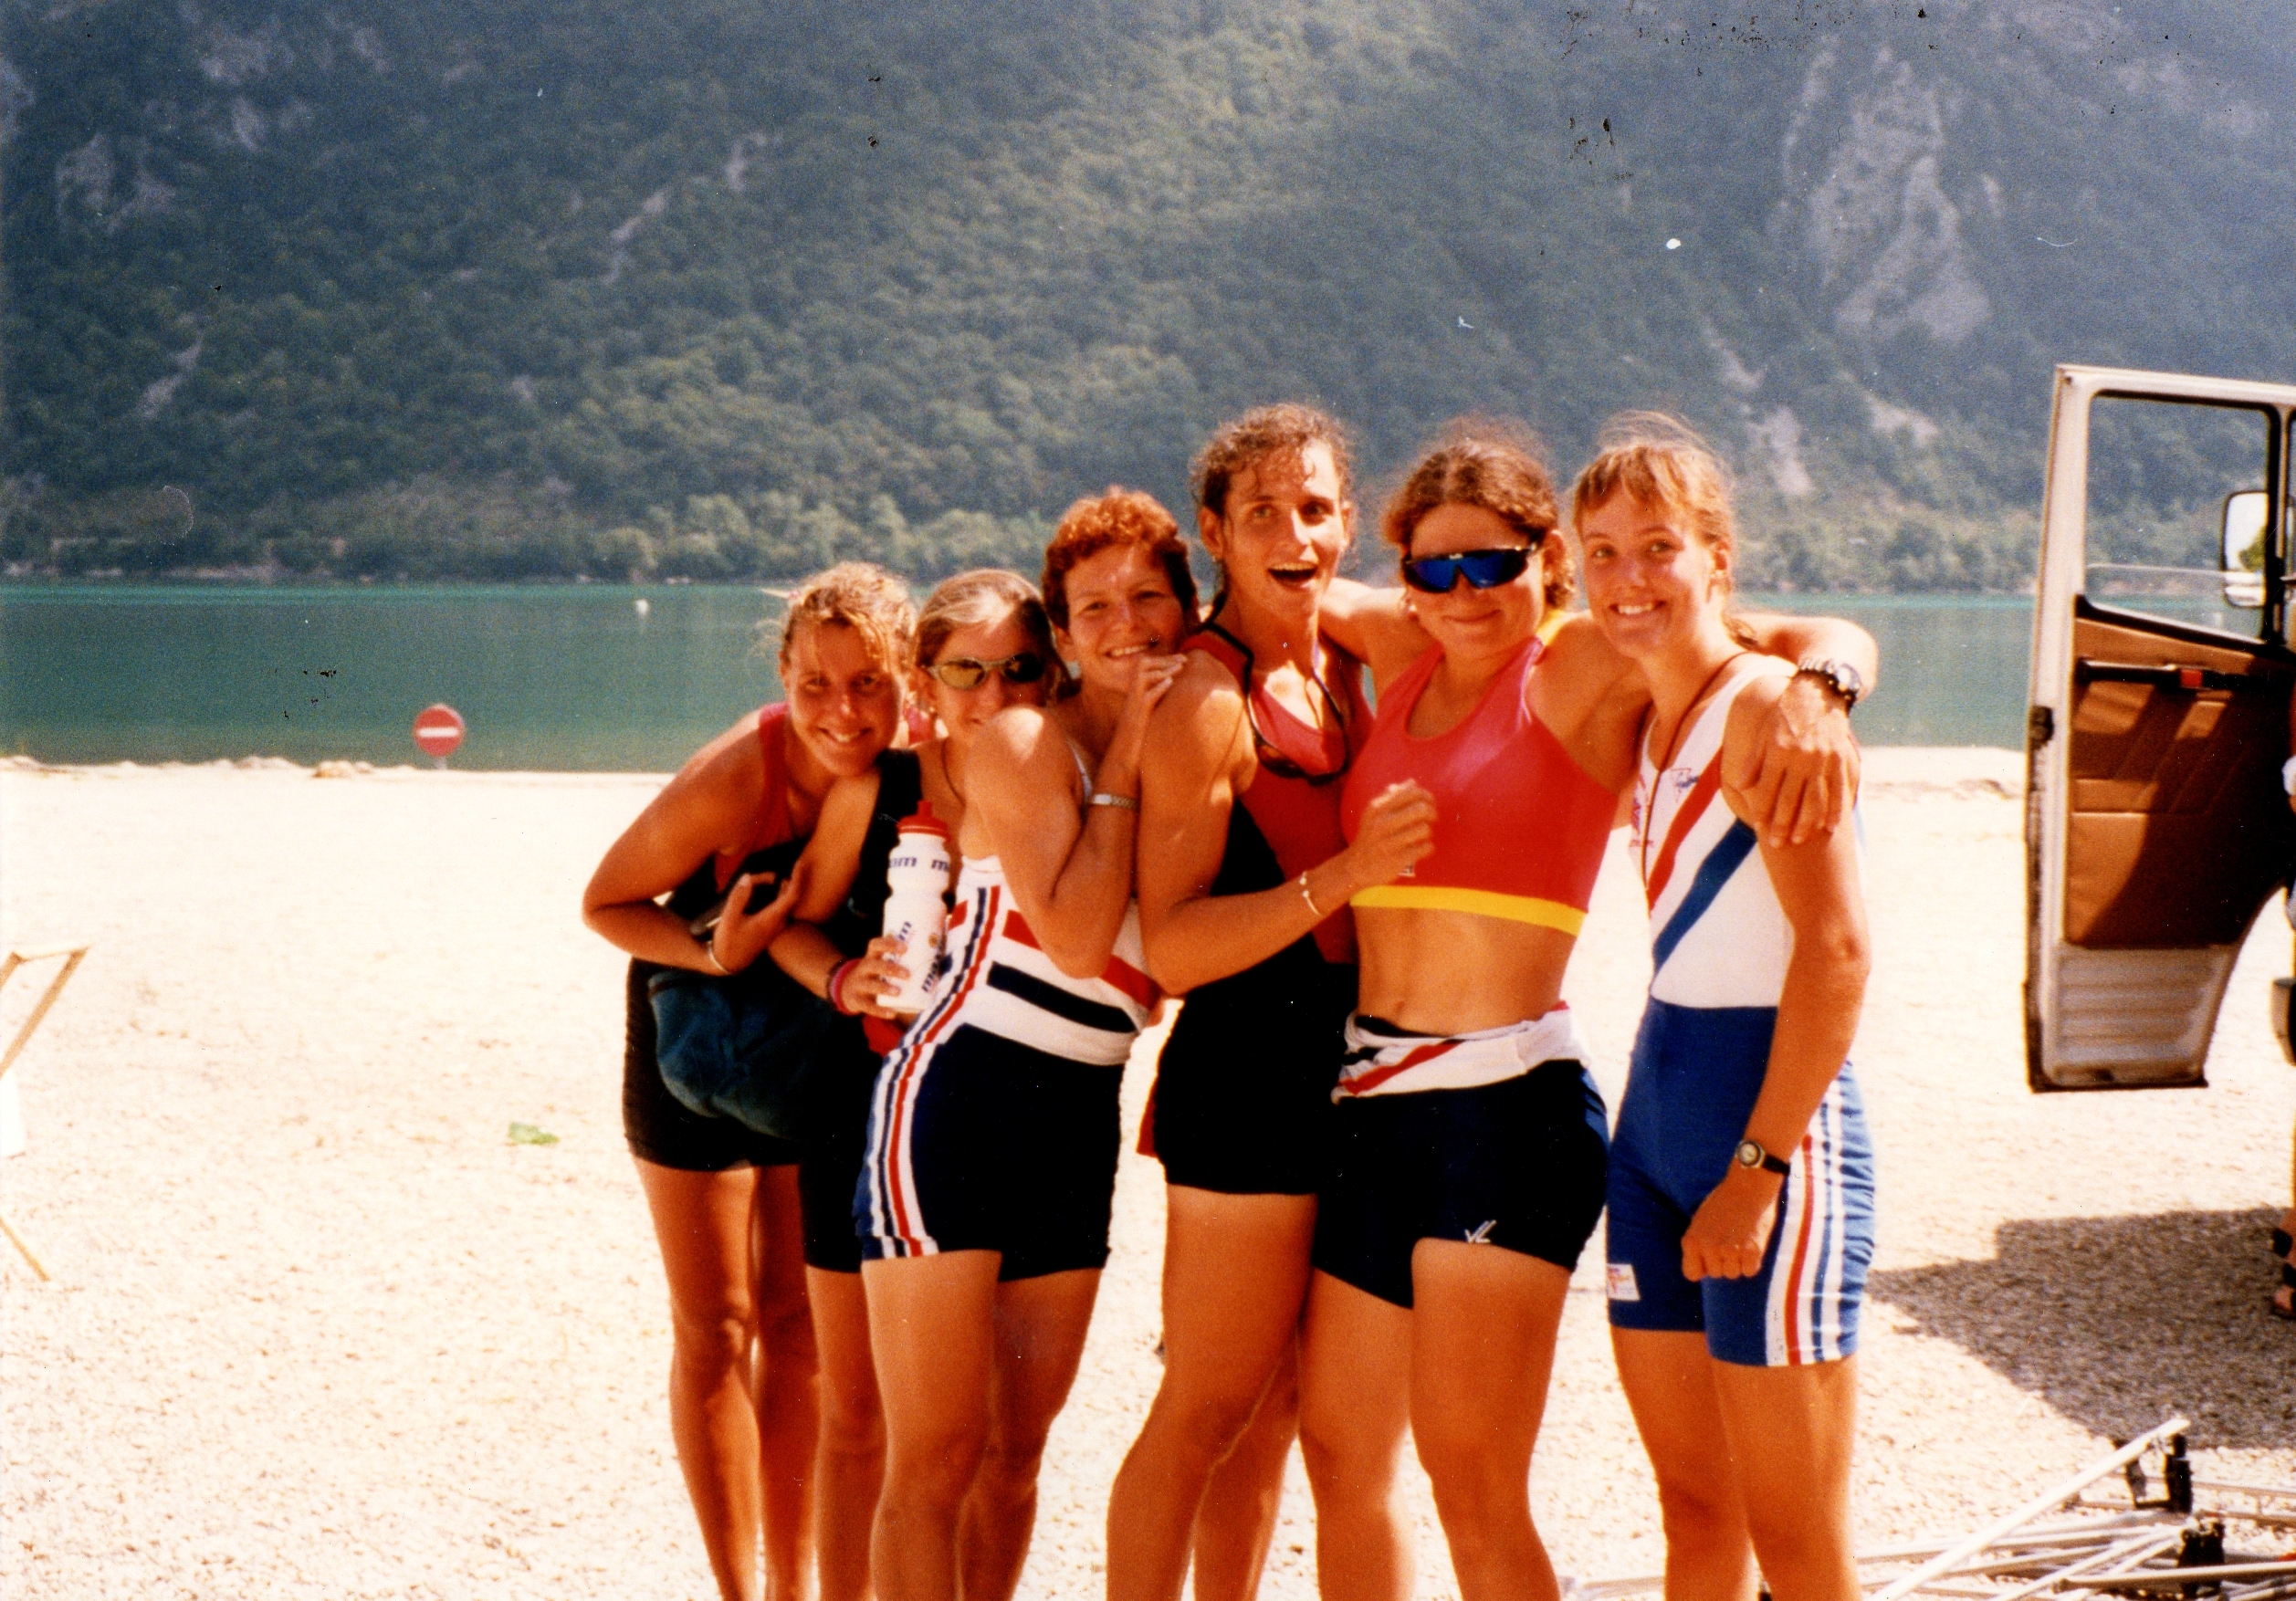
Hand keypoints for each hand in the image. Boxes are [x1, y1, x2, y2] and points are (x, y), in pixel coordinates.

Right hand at [712, 862, 807, 973]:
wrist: (728, 964)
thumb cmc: (727, 943)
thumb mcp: (729, 919)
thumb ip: (738, 897)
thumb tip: (748, 877)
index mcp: (771, 919)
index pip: (792, 895)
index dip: (798, 878)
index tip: (800, 863)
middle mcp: (778, 922)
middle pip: (786, 894)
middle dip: (776, 880)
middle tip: (755, 877)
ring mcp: (776, 926)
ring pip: (781, 900)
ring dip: (772, 888)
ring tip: (753, 883)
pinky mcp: (770, 927)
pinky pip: (777, 906)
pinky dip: (770, 896)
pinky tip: (755, 894)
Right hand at [837, 934, 913, 1019]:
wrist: (846, 990)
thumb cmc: (875, 975)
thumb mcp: (880, 965)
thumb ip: (900, 962)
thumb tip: (936, 960)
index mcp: (871, 957)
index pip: (875, 945)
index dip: (888, 944)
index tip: (904, 947)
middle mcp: (862, 969)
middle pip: (872, 964)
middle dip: (889, 968)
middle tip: (907, 973)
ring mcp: (857, 985)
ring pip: (868, 985)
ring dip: (883, 987)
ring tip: (898, 992)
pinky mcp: (856, 1001)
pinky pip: (867, 1006)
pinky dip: (880, 1011)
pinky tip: (892, 1013)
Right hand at [1099, 653, 1187, 790]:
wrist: (1120, 764)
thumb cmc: (1135, 746)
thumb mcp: (1147, 723)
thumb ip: (1156, 709)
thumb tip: (1173, 703)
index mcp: (1135, 697)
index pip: (1144, 669)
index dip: (1162, 661)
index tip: (1181, 660)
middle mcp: (1132, 698)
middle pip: (1142, 667)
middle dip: (1164, 660)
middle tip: (1183, 659)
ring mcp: (1133, 707)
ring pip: (1143, 678)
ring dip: (1163, 670)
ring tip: (1180, 667)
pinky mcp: (1136, 719)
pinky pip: (1145, 698)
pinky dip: (1158, 688)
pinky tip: (1171, 683)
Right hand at [1337, 780, 1435, 891]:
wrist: (1355, 867)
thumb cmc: (1369, 837)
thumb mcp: (1372, 814)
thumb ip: (1391, 796)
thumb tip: (1412, 783)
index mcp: (1377, 808)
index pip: (1411, 793)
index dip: (1426, 796)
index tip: (1427, 803)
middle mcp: (1382, 823)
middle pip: (1421, 809)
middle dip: (1431, 813)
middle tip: (1431, 819)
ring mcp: (1389, 842)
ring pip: (1424, 829)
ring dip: (1428, 832)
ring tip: (1423, 836)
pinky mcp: (1397, 860)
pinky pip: (1424, 848)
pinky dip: (1428, 848)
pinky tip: (1422, 849)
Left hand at [1681, 1167, 1781, 1281]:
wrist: (1748, 1185)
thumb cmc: (1725, 1202)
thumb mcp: (1700, 1221)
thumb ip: (1698, 1244)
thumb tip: (1701, 1270)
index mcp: (1691, 1240)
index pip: (1691, 1274)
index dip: (1703, 1267)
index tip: (1710, 1257)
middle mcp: (1708, 1248)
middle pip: (1716, 1274)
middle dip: (1723, 1261)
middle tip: (1731, 1238)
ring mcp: (1730, 1251)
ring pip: (1733, 1273)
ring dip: (1738, 1261)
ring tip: (1741, 1238)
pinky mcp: (1751, 1251)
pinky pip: (1750, 1271)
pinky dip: (1752, 1261)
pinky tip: (1752, 1242)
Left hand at [1724, 673, 1858, 847]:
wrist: (1819, 692)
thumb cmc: (1785, 713)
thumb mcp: (1763, 733)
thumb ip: (1753, 761)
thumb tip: (1738, 784)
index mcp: (1778, 751)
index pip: (1767, 788)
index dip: (1762, 810)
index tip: (1758, 828)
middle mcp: (1801, 757)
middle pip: (1790, 798)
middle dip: (1781, 823)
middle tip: (1776, 843)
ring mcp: (1823, 759)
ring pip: (1814, 798)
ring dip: (1806, 822)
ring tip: (1798, 840)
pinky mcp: (1840, 758)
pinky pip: (1838, 789)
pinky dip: (1835, 809)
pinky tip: (1829, 827)